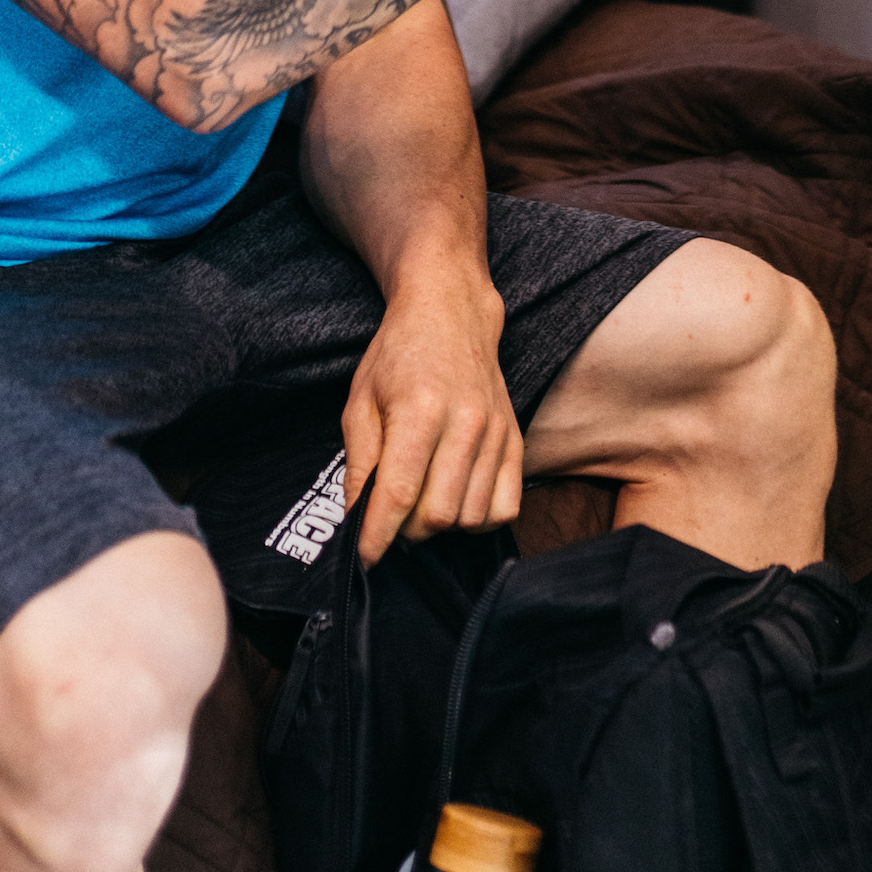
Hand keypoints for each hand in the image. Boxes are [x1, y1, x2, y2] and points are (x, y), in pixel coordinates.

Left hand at [341, 259, 523, 562]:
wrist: (451, 314)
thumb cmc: (398, 355)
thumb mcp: (360, 400)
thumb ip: (359, 462)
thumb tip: (355, 517)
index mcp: (419, 410)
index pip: (399, 493)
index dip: (377, 535)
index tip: (365, 557)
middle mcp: (464, 423)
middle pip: (437, 515)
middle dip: (406, 531)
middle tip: (392, 514)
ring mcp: (495, 432)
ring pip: (470, 517)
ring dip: (441, 524)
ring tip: (424, 498)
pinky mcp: (515, 439)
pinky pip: (505, 507)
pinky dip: (479, 518)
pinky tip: (458, 497)